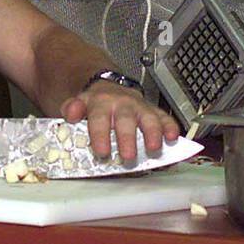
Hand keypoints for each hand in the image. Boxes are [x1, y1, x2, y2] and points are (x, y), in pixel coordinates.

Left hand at [60, 81, 180, 161]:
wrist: (108, 87)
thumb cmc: (95, 105)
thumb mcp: (78, 104)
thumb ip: (72, 108)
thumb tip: (70, 112)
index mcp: (100, 103)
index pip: (99, 119)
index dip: (100, 135)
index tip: (102, 152)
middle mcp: (122, 104)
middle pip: (125, 120)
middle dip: (127, 138)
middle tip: (128, 156)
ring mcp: (139, 107)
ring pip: (148, 117)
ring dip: (153, 133)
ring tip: (154, 148)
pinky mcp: (153, 111)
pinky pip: (164, 117)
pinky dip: (170, 127)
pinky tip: (173, 137)